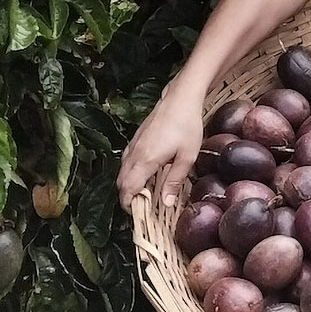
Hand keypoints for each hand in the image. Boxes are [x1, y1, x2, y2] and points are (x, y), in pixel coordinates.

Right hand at [116, 88, 203, 212]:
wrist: (180, 99)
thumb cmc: (187, 126)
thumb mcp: (187, 157)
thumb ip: (175, 181)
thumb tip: (166, 203)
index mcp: (145, 161)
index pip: (127, 189)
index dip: (130, 204)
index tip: (141, 212)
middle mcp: (134, 154)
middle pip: (121, 183)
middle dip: (128, 197)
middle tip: (145, 205)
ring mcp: (133, 145)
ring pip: (122, 171)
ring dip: (129, 184)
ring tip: (146, 191)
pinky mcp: (136, 138)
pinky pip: (126, 160)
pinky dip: (130, 171)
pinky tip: (145, 172)